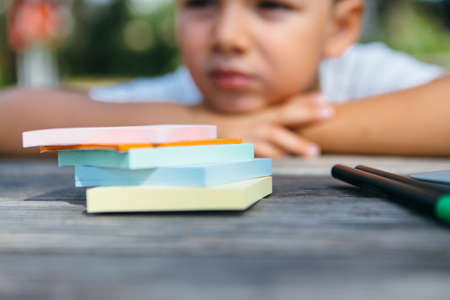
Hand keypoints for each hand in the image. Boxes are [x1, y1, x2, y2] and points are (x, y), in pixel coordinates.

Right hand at [195, 93, 334, 157]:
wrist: (185, 125)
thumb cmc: (209, 122)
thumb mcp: (235, 117)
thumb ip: (253, 120)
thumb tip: (271, 129)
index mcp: (255, 113)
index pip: (283, 104)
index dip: (304, 101)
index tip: (325, 99)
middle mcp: (252, 120)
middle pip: (284, 114)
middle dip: (307, 112)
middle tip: (330, 111)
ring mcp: (244, 132)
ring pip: (273, 135)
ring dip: (294, 142)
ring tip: (314, 152)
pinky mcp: (234, 144)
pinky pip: (253, 150)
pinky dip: (267, 154)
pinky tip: (281, 158)